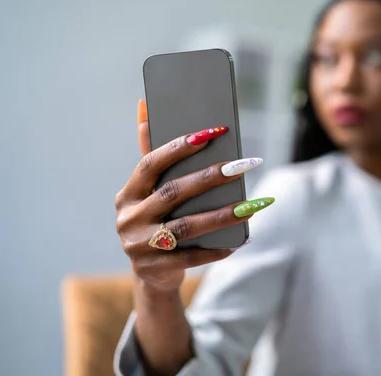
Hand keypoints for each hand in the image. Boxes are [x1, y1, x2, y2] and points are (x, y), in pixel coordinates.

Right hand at [115, 99, 268, 291]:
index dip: (179, 147)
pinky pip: (193, 256)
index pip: (151, 164)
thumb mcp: (148, 191)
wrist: (151, 274)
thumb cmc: (156, 220)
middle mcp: (129, 219)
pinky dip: (218, 248)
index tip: (213, 132)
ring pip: (187, 226)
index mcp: (128, 194)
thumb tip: (145, 105)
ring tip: (252, 205)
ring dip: (223, 214)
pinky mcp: (156, 270)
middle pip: (173, 193)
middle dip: (211, 177)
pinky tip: (242, 238)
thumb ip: (150, 152)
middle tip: (243, 165)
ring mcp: (140, 246)